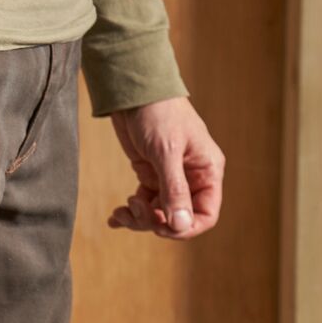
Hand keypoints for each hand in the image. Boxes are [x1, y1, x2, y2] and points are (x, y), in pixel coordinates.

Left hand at [108, 97, 223, 239]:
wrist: (136, 94)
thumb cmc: (159, 115)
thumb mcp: (166, 153)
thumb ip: (174, 190)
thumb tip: (180, 225)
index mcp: (207, 172)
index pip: (206, 215)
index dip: (184, 228)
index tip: (160, 227)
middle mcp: (192, 178)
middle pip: (178, 219)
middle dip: (153, 222)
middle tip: (133, 208)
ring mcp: (170, 179)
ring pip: (158, 215)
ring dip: (138, 219)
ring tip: (121, 210)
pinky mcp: (150, 176)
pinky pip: (144, 204)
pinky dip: (129, 212)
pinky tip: (114, 216)